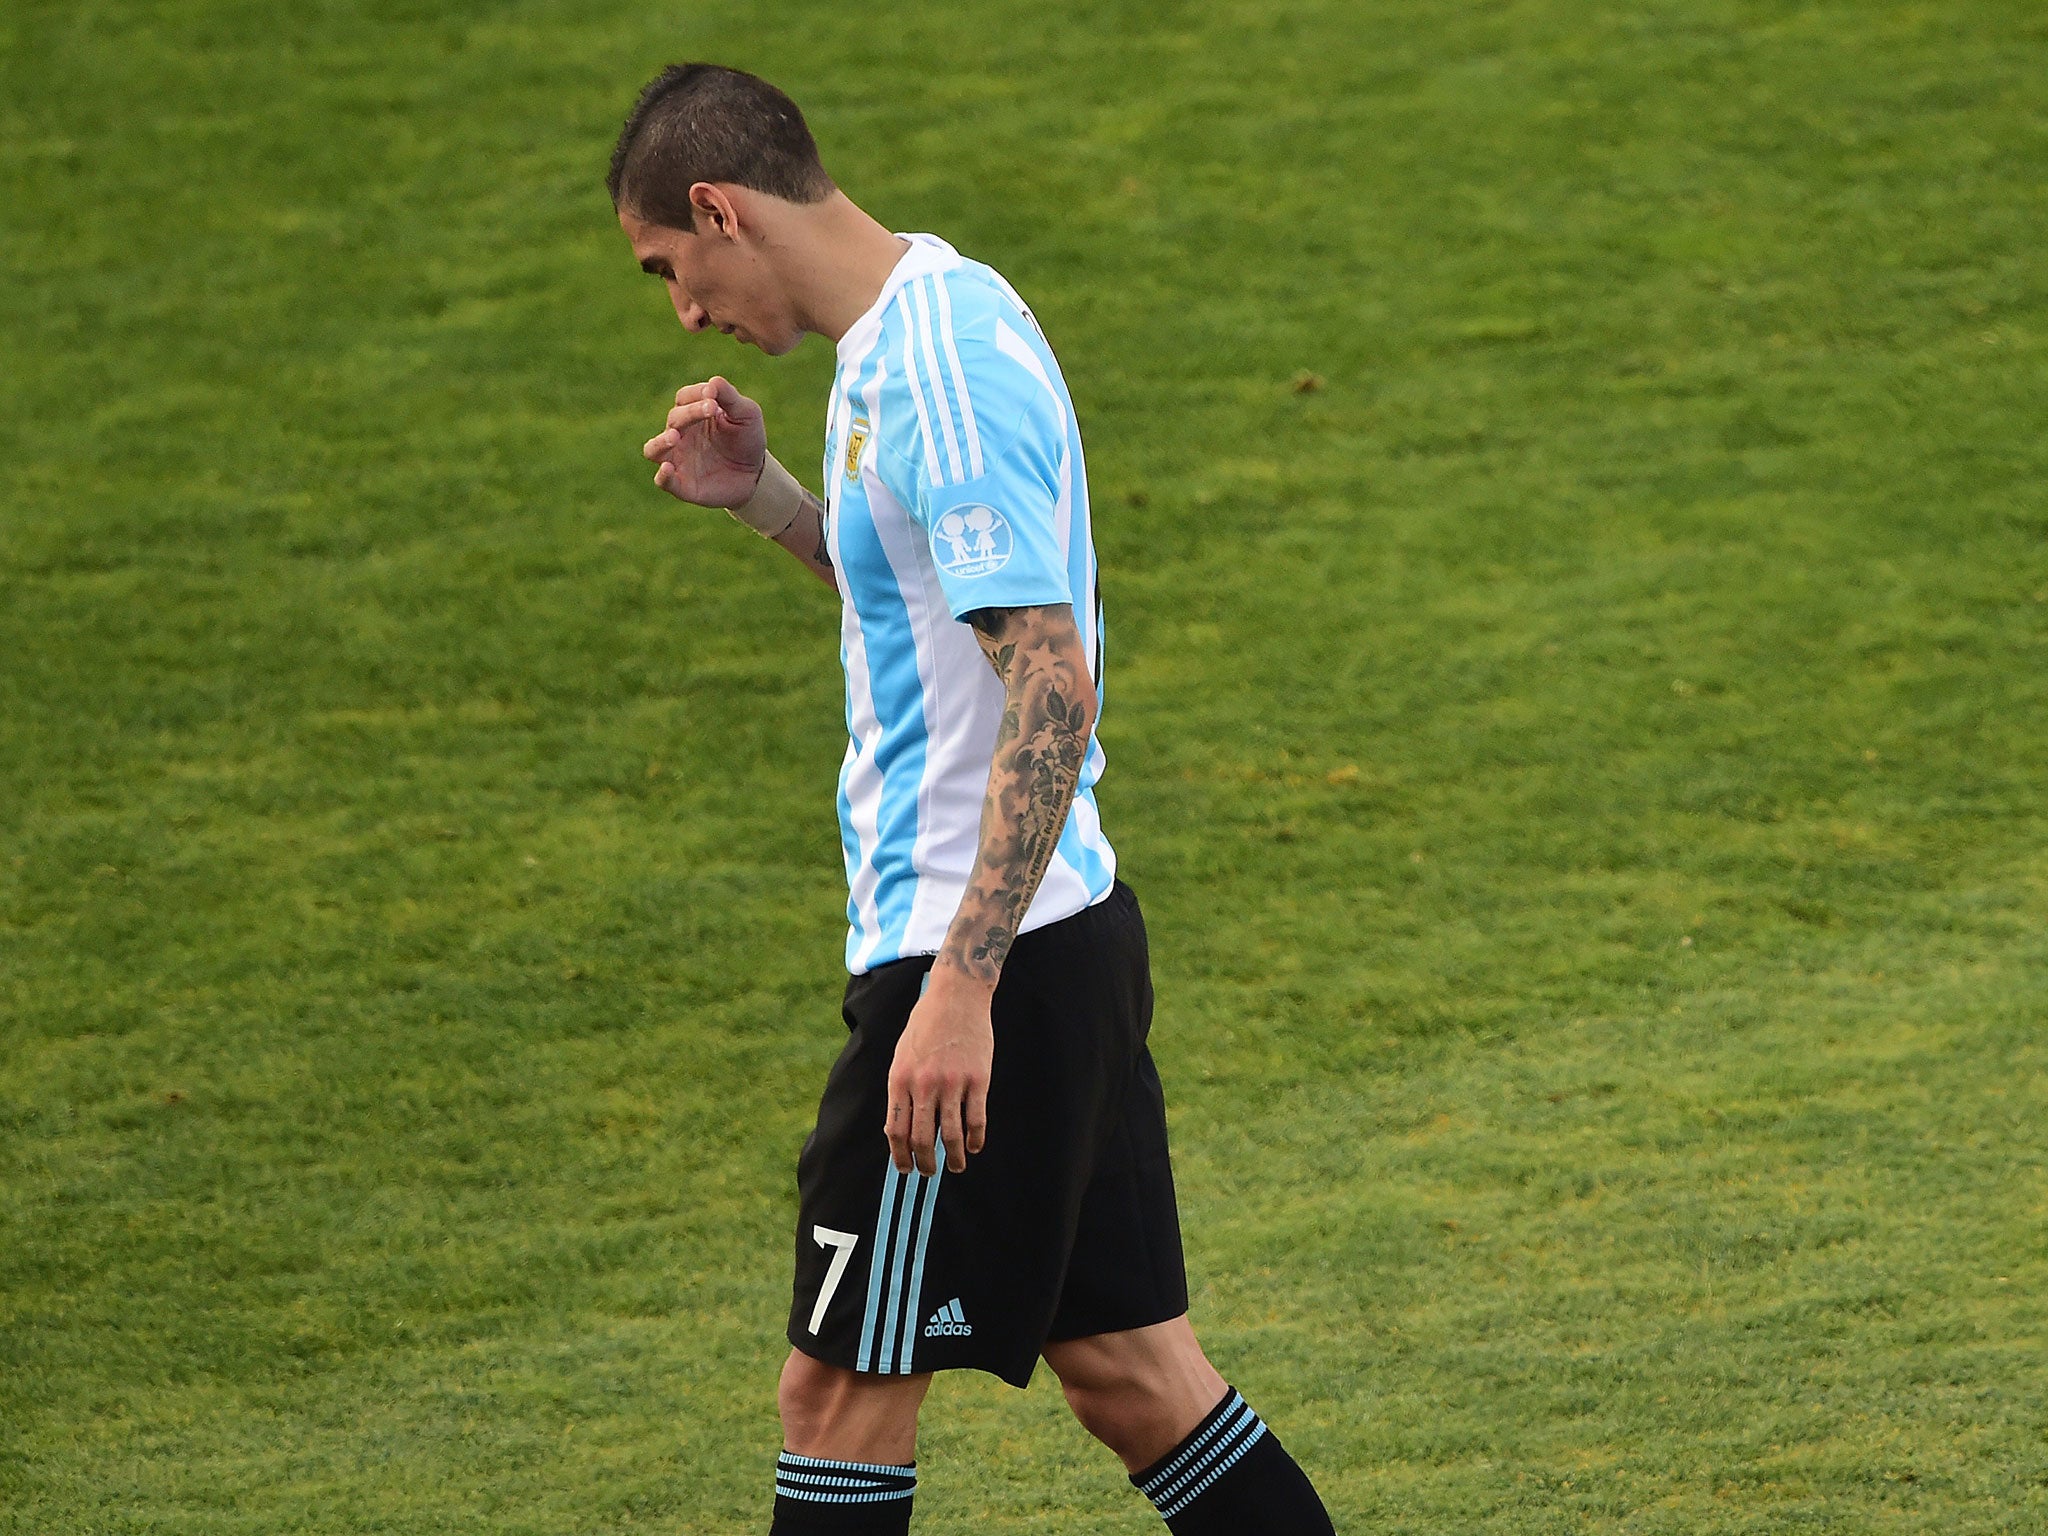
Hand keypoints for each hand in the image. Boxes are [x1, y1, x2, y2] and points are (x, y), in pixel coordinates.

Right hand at [641, 376, 767, 508]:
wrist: (756, 474)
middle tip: (711, 409)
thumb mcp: (746, 413)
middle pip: (674, 419)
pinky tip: (668, 468)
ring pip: (653, 449)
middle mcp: (680, 434)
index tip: (713, 395)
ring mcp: (678, 459)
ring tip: (674, 437)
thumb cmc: (747, 438)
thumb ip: (729, 397)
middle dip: (690, 413)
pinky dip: (662, 476)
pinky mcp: (682, 485)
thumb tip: (713, 383)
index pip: (684, 397)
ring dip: (661, 442)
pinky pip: (664, 481)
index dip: (696, 394)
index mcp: (692, 413)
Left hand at [885, 966, 992, 1175]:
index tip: (905, 1168)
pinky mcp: (978, 1079)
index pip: (896, 1130)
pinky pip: (976, 1119)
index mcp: (900, 1078)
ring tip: (956, 1166)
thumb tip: (898, 1127)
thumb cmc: (926, 1024)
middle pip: (922, 1139)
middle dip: (925, 1163)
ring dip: (954, 1158)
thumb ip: (900, 1089)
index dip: (900, 1156)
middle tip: (929, 1172)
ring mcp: (953, 1083)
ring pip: (951, 1135)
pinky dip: (976, 1139)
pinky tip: (975, 1146)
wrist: (956, 995)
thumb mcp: (902, 1054)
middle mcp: (924, 1084)